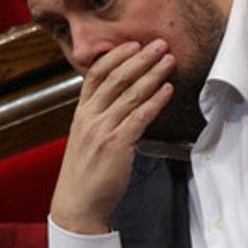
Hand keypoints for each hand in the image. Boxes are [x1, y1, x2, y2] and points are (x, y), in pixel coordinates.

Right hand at [50, 39, 174, 234]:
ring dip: (152, 74)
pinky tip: (168, 89)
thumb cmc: (86, 173)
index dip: (116, 56)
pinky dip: (155, 100)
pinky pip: (140, 117)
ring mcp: (102, 130)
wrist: (78, 203)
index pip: (96, 75)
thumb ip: (101, 118)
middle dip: (140, 58)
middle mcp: (89, 117)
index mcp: (81, 113)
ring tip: (169, 60)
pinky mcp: (117, 145)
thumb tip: (123, 101)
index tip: (134, 43)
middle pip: (116, 78)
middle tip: (160, 44)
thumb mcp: (87, 139)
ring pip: (130, 94)